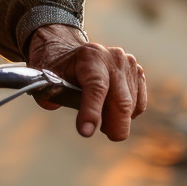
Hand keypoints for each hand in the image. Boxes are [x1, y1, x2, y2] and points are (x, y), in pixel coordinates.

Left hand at [27, 24, 147, 140]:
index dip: (92, 110)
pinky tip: (114, 112)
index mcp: (89, 56)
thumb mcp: (47, 78)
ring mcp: (128, 65)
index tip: (86, 131)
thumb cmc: (60, 68)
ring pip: (131, 105)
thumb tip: (58, 109)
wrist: (73, 51)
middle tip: (106, 134)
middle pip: (120, 100)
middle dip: (114, 125)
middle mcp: (113, 58)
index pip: (95, 86)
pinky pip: (139, 103)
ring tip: (103, 121)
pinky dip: (129, 115)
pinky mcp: (138, 73)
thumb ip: (51, 96)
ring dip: (118, 121)